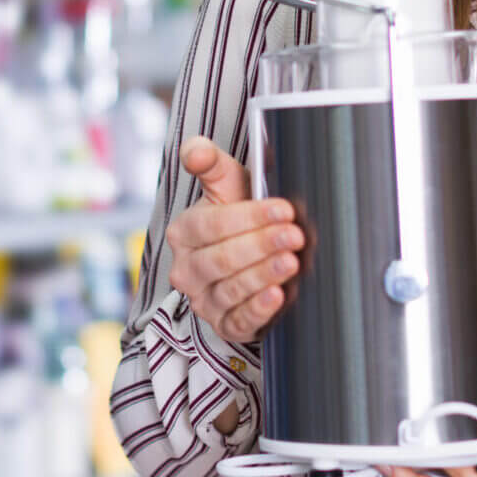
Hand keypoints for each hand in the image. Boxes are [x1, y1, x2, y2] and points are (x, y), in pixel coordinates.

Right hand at [165, 136, 306, 343]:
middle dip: (261, 246)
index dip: (249, 218)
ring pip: (230, 289)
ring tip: (291, 262)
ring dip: (263, 275)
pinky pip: (238, 321)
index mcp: (183, 232)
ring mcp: (202, 300)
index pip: (212, 225)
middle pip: (220, 259)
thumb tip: (196, 151)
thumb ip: (210, 163)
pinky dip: (258, 309)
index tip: (283, 209)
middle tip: (294, 236)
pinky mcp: (222, 325)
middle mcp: (186, 269)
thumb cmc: (237, 215)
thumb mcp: (226, 186)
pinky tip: (277, 296)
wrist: (247, 257)